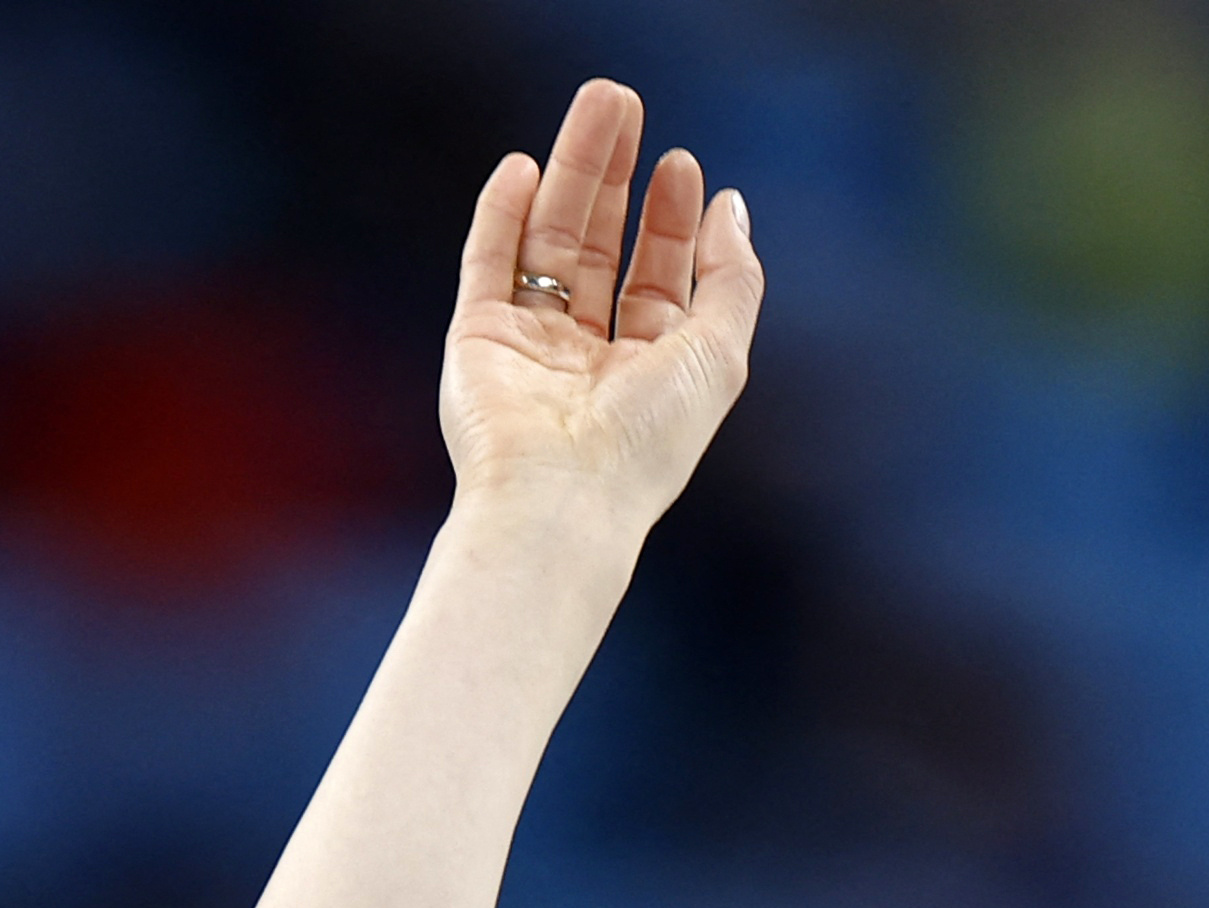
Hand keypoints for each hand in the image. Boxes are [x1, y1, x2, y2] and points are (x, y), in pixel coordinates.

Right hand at [441, 80, 763, 527]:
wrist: (560, 501)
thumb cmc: (646, 444)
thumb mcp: (718, 354)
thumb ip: (732, 279)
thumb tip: (731, 206)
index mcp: (647, 371)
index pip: (657, 280)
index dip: (670, 221)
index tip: (682, 165)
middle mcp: (586, 358)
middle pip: (597, 247)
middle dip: (613, 176)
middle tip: (624, 105)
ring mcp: (528, 348)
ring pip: (546, 241)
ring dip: (568, 172)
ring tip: (594, 108)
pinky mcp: (477, 342)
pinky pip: (488, 264)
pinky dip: (501, 214)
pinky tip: (524, 167)